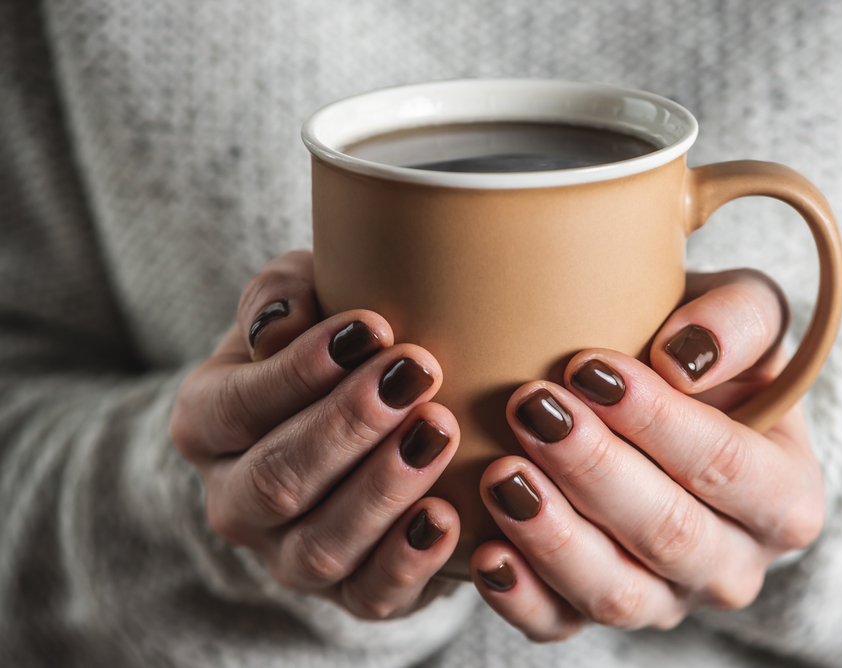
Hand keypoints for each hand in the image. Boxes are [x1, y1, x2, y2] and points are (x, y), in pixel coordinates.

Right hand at [170, 250, 460, 618]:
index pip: (237, 406)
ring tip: (437, 432)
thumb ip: (282, 294)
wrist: (361, 427)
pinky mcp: (346, 595)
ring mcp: (285, 556)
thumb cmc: (328, 351)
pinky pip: (368, 595)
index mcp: (207, 424)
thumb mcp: (300, 302)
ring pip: (320, 545)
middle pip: (277, 478)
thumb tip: (281, 325)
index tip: (374, 328)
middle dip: (348, 426)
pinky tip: (447, 515)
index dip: (301, 370)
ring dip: (382, 489)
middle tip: (416, 374)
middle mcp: (234, 499)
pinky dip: (407, 560)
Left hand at [469, 269, 823, 640]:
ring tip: (502, 474)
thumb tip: (683, 359)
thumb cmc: (705, 356)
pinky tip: (486, 553)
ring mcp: (667, 598)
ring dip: (553, 535)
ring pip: (616, 591)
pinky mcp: (601, 613)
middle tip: (534, 409)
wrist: (664, 400)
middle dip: (595, 470)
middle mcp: (734, 563)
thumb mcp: (747, 313)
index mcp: (785, 496)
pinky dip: (521, 597)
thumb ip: (741, 318)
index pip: (728, 467)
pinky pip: (561, 625)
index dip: (659, 421)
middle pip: (669, 533)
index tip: (589, 369)